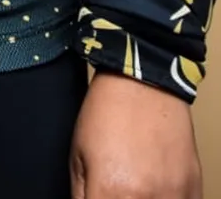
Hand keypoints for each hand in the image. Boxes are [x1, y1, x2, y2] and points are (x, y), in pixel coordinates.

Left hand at [70, 69, 201, 196]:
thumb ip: (81, 195)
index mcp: (110, 193)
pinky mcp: (192, 189)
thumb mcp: (77, 155)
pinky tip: (155, 186)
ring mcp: (173, 196)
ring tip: (135, 183)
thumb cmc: (108, 112)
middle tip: (114, 188)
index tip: (98, 195)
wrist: (143, 82)